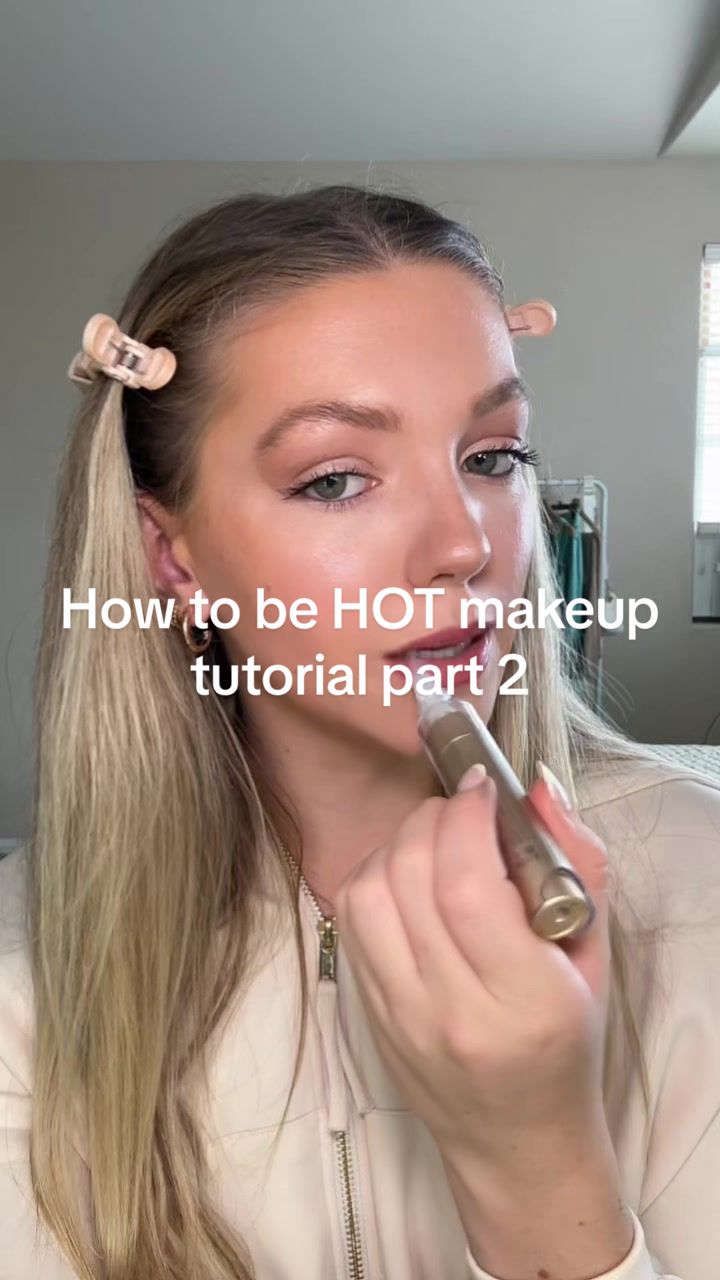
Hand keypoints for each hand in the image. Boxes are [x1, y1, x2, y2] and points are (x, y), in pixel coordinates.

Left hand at [334, 768, 612, 1167]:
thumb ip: (575, 864)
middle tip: (461, 808)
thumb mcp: (595, 956)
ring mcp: (400, 1018)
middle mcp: (453, 1014)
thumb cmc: (565, 1044)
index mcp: (525, 1003)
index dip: (467, 820)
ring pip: (367, 895)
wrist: (516, 1140)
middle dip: (433, 820)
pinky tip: (405, 874)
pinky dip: (372, 877)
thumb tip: (534, 788)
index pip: (470, 890)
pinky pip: (349, 921)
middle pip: (413, 882)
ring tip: (433, 840)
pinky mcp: (367, 1014)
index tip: (481, 787)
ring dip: (397, 845)